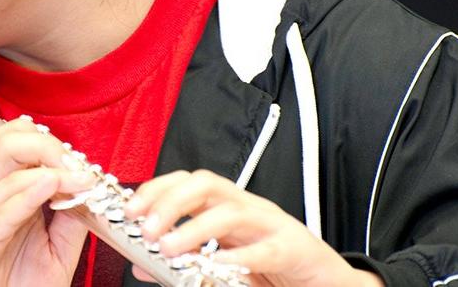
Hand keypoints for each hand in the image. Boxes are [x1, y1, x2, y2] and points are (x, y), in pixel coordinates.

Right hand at [0, 117, 94, 286]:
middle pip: (9, 146)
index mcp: (13, 201)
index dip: (57, 148)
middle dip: (46, 144)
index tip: (85, 164)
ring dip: (47, 168)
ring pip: (5, 171)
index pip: (25, 149)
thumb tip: (89, 192)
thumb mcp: (59, 252)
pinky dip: (25, 197)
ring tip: (75, 178)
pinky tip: (47, 187)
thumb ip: (73, 221)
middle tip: (75, 162)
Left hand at [124, 169, 383, 286]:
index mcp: (230, 206)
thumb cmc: (274, 268)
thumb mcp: (223, 264)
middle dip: (171, 201)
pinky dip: (239, 257)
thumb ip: (184, 263)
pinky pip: (265, 249)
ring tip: (169, 249)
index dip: (156, 189)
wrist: (328, 281)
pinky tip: (215, 265)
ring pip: (231, 211)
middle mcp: (250, 207)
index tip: (129, 210)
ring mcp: (273, 225)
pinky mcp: (294, 249)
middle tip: (145, 229)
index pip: (188, 182)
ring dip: (195, 228)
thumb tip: (141, 267)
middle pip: (206, 184)